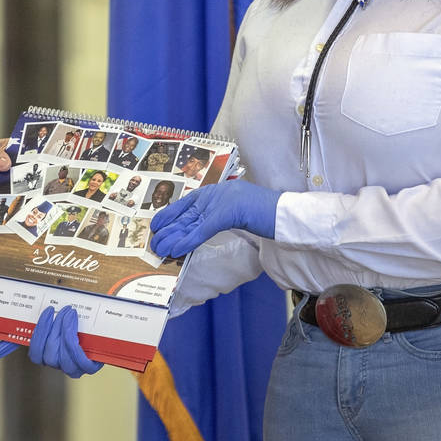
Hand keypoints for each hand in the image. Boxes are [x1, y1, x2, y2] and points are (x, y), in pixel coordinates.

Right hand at [0, 306, 102, 377]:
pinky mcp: (90, 366)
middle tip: (63, 310)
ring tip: (71, 315)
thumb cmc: (65, 324)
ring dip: (67, 335)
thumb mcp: (41, 326)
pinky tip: (79, 329)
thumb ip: (17, 338)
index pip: (36, 355)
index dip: (41, 334)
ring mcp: (74, 367)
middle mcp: (58, 364)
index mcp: (45, 356)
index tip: (48, 312)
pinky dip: (78, 345)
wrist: (95, 323)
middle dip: (56, 331)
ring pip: (65, 360)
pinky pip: (81, 363)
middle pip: (50, 356)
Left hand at [149, 179, 280, 257]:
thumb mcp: (239, 213)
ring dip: (174, 236)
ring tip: (159, 249)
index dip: (172, 214)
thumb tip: (200, 230)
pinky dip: (188, 240)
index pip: (189, 203)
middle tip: (153, 242)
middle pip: (187, 213)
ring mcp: (222, 201)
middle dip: (169, 228)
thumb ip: (220, 217)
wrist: (287, 214)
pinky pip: (203, 229)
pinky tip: (176, 249)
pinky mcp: (228, 212)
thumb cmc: (267, 215)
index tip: (157, 224)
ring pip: (191, 221)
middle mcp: (217, 193)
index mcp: (219, 191)